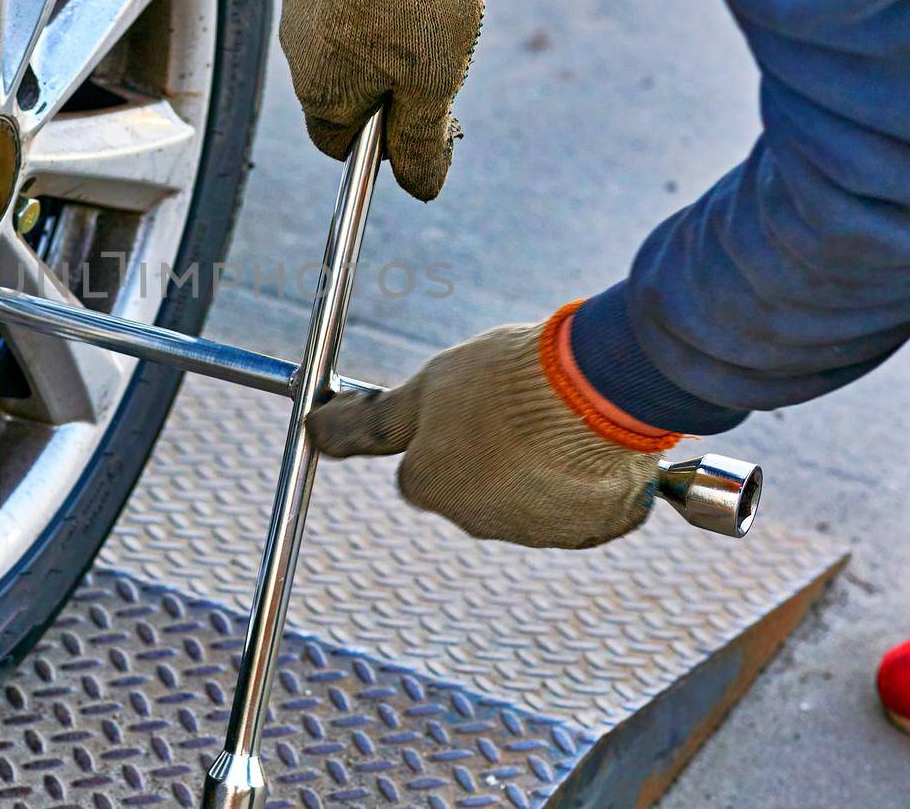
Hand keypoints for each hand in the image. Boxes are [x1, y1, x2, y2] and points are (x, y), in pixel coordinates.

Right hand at [279, 0, 491, 200]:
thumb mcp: (434, 82)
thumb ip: (422, 141)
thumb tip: (421, 188)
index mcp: (319, 89)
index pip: (339, 144)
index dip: (384, 144)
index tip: (428, 123)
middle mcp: (298, 46)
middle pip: (351, 87)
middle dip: (402, 79)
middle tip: (447, 55)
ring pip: (356, 33)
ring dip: (401, 29)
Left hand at [306, 311, 669, 548]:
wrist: (594, 391)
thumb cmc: (504, 379)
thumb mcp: (428, 386)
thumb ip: (376, 419)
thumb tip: (315, 427)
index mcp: (428, 486)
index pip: (423, 466)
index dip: (448, 429)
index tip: (475, 404)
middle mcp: (475, 521)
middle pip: (477, 483)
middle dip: (495, 451)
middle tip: (521, 404)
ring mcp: (535, 530)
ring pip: (532, 495)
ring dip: (542, 464)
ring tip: (562, 416)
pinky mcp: (589, 530)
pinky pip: (583, 505)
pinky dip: (587, 478)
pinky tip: (592, 440)